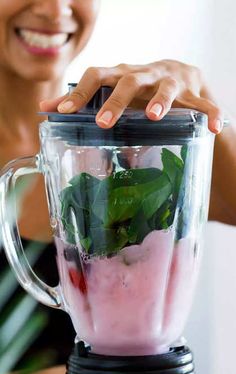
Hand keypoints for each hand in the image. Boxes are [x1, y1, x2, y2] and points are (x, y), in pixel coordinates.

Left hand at [40, 60, 222, 133]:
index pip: (96, 76)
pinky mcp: (195, 93)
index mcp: (121, 74)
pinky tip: (215, 128)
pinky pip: (205, 104)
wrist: (180, 75)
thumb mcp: (111, 90)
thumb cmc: (138, 88)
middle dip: (116, 101)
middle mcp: (144, 75)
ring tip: (154, 117)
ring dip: (160, 101)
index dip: (79, 93)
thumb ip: (82, 100)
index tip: (62, 112)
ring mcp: (171, 82)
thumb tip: (45, 110)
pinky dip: (211, 114)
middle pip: (128, 81)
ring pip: (166, 88)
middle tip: (104, 123)